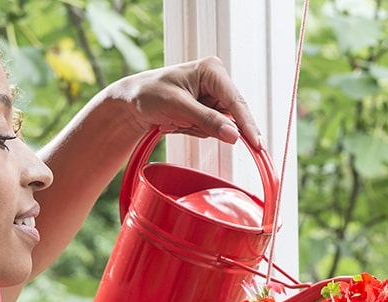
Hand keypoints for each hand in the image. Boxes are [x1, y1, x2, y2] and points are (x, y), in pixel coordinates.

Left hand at [113, 56, 263, 149]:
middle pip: (231, 116)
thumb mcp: (178, 106)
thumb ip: (207, 120)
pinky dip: (192, 130)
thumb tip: (234, 135)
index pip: (236, 102)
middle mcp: (216, 82)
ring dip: (195, 128)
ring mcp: (211, 98)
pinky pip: (210, 130)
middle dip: (207, 125)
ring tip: (174, 119)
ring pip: (219, 126)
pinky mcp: (206, 111)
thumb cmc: (149, 94)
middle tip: (184, 123)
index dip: (247, 124)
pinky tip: (176, 122)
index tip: (257, 144)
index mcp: (212, 71)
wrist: (131, 103)